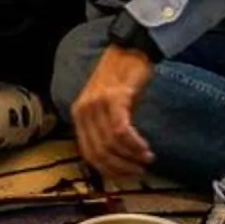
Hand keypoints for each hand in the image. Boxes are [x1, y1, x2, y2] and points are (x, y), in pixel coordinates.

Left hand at [71, 45, 155, 189]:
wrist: (131, 48)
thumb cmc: (122, 77)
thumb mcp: (107, 105)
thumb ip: (106, 128)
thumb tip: (118, 158)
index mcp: (78, 114)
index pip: (87, 153)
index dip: (107, 169)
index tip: (125, 176)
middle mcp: (83, 111)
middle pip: (99, 152)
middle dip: (120, 167)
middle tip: (139, 171)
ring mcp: (96, 104)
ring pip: (110, 144)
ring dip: (130, 157)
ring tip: (146, 159)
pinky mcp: (113, 98)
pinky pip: (121, 131)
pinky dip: (134, 144)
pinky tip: (144, 148)